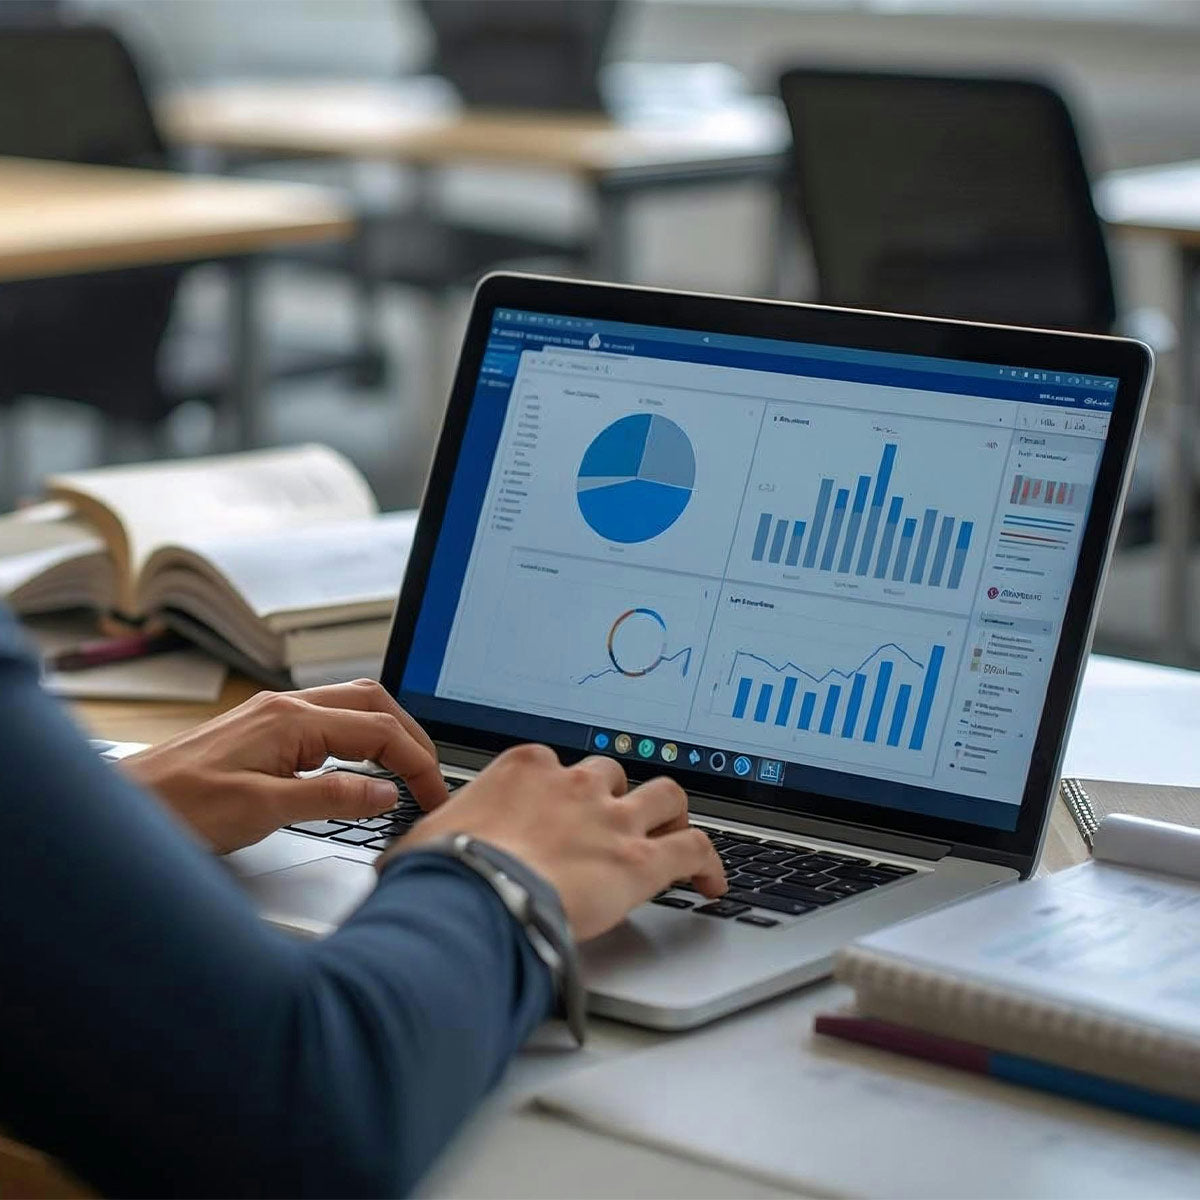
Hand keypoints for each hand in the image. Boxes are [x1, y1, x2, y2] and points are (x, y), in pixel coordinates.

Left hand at [120, 680, 447, 853]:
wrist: (120, 808)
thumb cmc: (176, 808)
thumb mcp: (262, 811)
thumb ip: (331, 799)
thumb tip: (385, 792)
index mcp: (290, 719)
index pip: (378, 730)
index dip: (416, 763)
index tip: (433, 796)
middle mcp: (284, 707)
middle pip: (372, 703)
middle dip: (411, 737)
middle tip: (430, 779)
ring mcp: (272, 716)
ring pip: (351, 707)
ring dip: (386, 733)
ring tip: (406, 771)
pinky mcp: (261, 732)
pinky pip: (327, 722)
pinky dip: (358, 740)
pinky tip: (359, 768)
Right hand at [380, 744, 725, 940]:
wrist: (471, 898)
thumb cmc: (441, 874)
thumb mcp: (428, 840)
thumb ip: (440, 837)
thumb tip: (419, 858)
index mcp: (523, 769)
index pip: (555, 766)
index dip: (563, 790)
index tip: (563, 808)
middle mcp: (573, 783)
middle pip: (613, 773)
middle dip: (618, 795)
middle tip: (619, 822)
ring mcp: (611, 818)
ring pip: (666, 795)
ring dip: (672, 814)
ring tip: (674, 836)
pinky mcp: (640, 859)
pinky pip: (694, 848)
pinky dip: (709, 863)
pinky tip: (713, 884)